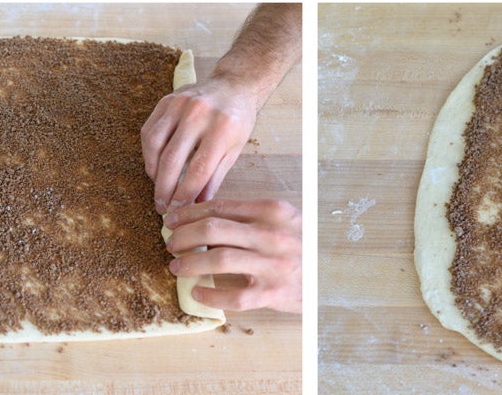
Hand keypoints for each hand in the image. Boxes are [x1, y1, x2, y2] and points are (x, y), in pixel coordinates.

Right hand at [141, 76, 258, 213]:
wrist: (234, 85)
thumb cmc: (237, 120)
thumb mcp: (235, 149)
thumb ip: (215, 177)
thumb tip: (198, 205)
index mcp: (222, 128)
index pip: (198, 168)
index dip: (185, 193)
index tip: (178, 209)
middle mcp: (199, 113)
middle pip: (172, 158)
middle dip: (164, 188)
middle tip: (162, 206)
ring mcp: (180, 104)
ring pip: (155, 144)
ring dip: (153, 172)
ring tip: (157, 188)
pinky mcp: (166, 100)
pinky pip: (149, 130)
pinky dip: (148, 152)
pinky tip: (154, 166)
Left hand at [165, 199, 301, 312]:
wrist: (331, 274)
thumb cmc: (301, 246)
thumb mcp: (282, 221)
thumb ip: (250, 216)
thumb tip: (204, 218)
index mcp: (271, 210)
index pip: (220, 206)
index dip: (189, 212)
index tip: (172, 219)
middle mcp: (271, 234)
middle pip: (212, 229)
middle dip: (182, 235)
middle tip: (170, 243)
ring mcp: (272, 264)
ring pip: (218, 259)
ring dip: (190, 262)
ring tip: (176, 266)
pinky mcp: (273, 293)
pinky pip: (233, 296)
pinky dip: (210, 295)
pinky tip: (198, 292)